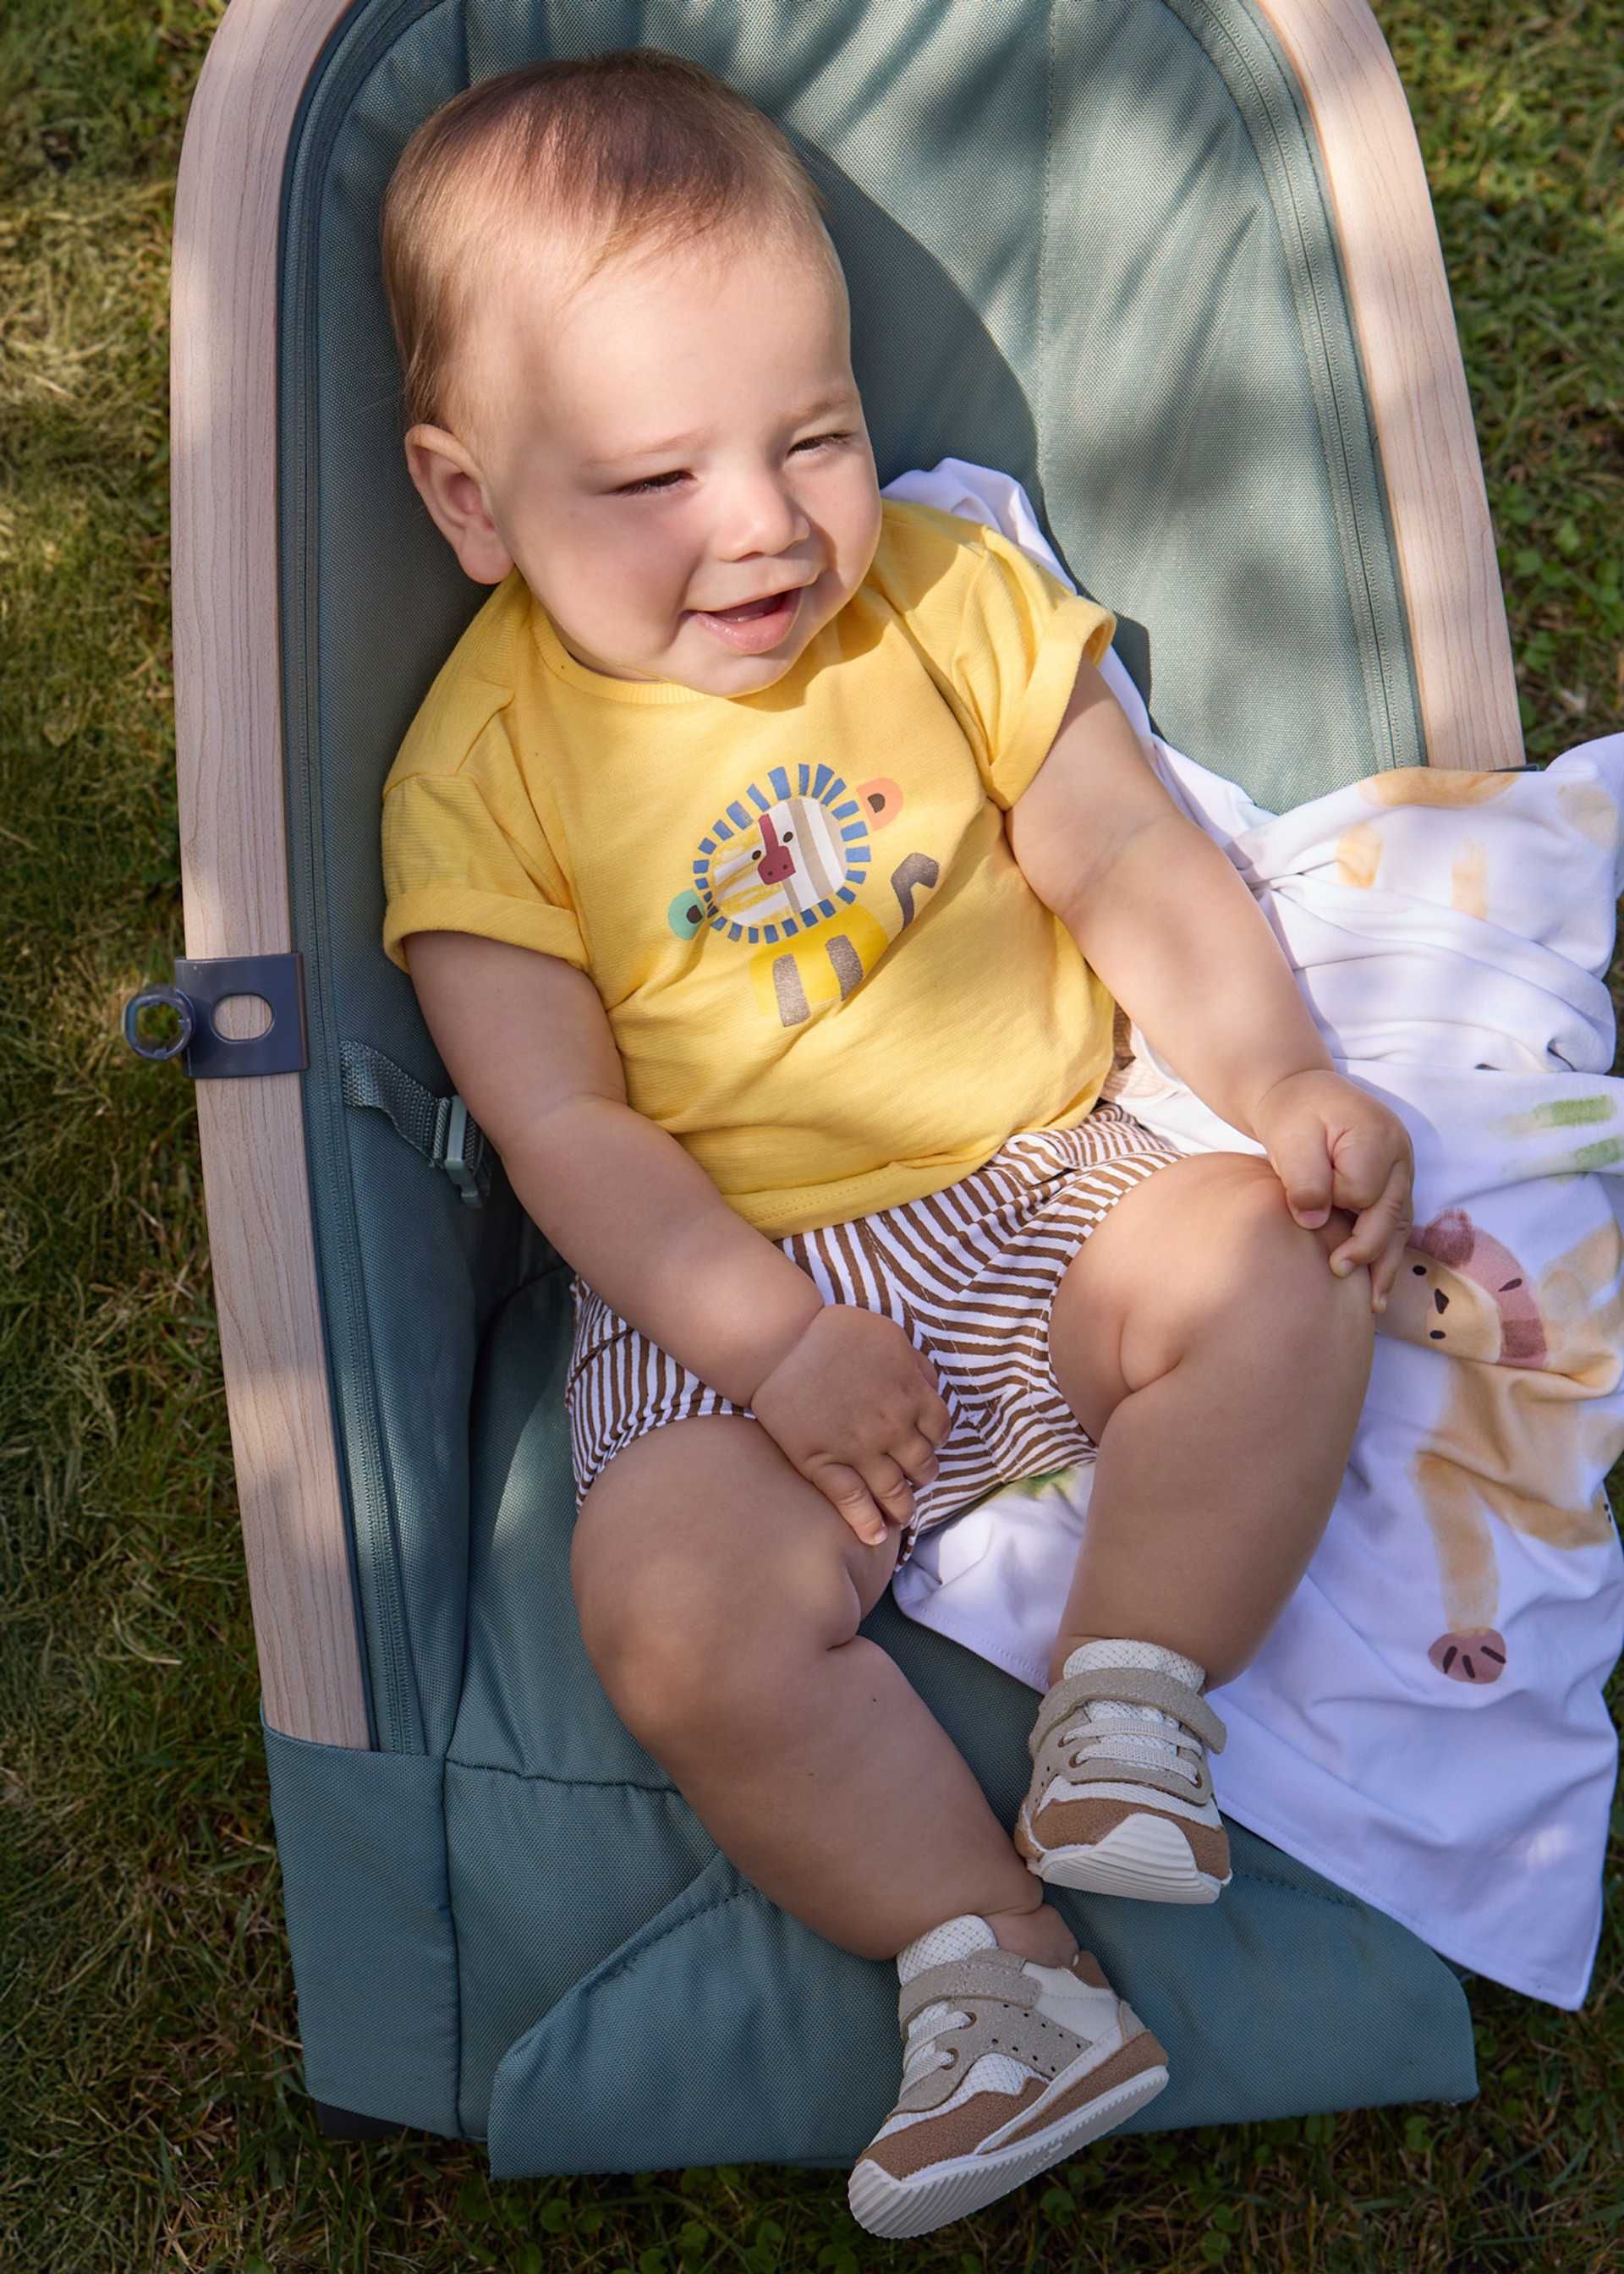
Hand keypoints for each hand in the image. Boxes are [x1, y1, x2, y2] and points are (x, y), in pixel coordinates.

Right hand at [750, 1305, 952, 1546]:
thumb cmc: (834, 1334)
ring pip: (893, 1493)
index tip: (927, 1446)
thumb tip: (931, 1391)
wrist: (781, 1345)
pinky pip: (852, 1503)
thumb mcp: (890, 1336)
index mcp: (912, 1395)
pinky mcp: (824, 1465)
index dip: (936, 1442)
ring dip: (902, 1508)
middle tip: (914, 1482)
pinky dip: (867, 1525)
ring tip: (900, 1515)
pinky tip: (874, 1537)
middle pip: (922, 1467)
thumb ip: (917, 1366)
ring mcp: (858, 1450)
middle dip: (922, 1477)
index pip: (941, 1431)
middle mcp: (892, 1427)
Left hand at [1247, 1068, 1414, 1311]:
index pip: (1361, 1189)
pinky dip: (1386, 1256)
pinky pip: (1396, 1226)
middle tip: (1336, 1271)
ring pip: (1400, 1226)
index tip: (1307, 1194)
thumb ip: (1304, 1176)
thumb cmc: (1293, 1114)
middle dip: (1365, 1247)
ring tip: (1374, 1303)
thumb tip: (1314, 1221)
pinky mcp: (1395, 1186)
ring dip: (1386, 1264)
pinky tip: (1378, 1288)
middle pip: (1389, 1213)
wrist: (1301, 1095)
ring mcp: (1402, 1172)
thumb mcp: (1290, 1135)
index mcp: (1375, 1136)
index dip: (1334, 1200)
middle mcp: (1399, 1154)